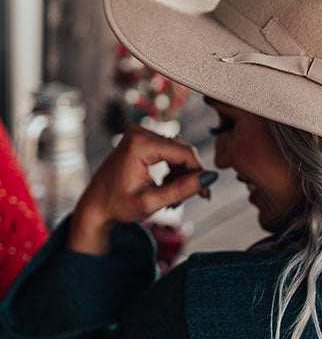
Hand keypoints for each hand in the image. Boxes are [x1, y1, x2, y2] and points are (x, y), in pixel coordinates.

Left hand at [67, 126, 206, 255]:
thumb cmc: (118, 206)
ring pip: (177, 151)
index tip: (205, 194)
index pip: (184, 153)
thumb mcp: (151, 202)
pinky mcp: (141, 139)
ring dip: (182, 172)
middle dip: (191, 174)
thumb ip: (182, 190)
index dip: (199, 172)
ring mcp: (139, 134)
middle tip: (195, 197)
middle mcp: (140, 132)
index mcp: (140, 144)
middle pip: (182, 150)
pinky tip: (167, 185)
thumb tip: (210, 178)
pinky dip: (173, 168)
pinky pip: (168, 151)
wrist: (95, 205)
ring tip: (175, 195)